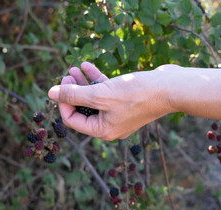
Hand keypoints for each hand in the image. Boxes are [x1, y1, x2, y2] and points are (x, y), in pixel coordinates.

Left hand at [48, 62, 175, 140]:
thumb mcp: (100, 94)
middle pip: (82, 109)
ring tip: (74, 68)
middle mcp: (110, 125)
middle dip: (72, 91)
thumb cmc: (136, 94)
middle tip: (67, 74)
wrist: (170, 88)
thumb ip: (74, 95)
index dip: (63, 102)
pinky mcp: (126, 102)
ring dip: (83, 83)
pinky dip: (97, 80)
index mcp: (102, 131)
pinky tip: (88, 66)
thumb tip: (50, 92)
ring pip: (94, 99)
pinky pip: (106, 93)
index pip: (72, 120)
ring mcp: (119, 114)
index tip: (61, 85)